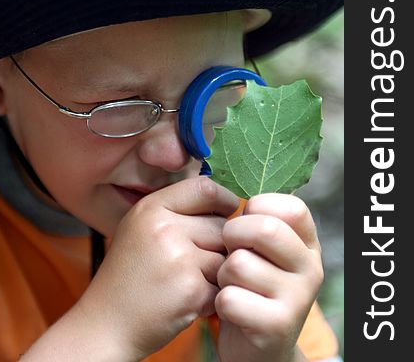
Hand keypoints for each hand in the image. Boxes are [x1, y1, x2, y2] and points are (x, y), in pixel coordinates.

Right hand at [76, 177, 238, 359]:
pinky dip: (212, 296)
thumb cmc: (129, 276)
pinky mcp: (191, 290)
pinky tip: (187, 300)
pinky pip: (223, 284)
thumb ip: (176, 210)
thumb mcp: (140, 228)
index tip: (226, 212)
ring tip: (189, 281)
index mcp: (150, 208)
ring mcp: (178, 258)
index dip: (223, 200)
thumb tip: (224, 200)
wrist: (106, 325)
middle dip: (218, 243)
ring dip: (217, 271)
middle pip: (221, 224)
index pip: (204, 188)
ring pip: (226, 255)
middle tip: (195, 262)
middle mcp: (163, 228)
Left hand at [215, 194, 322, 361]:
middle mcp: (310, 268)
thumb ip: (255, 221)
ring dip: (223, 273)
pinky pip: (231, 298)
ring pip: (240, 264)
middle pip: (266, 229)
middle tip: (228, 248)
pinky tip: (230, 308)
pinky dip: (219, 302)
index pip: (292, 206)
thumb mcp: (261, 251)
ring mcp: (298, 299)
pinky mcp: (277, 327)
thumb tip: (223, 185)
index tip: (246, 219)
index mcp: (308, 243)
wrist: (258, 349)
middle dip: (233, 234)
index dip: (258, 206)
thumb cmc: (251, 286)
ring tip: (230, 283)